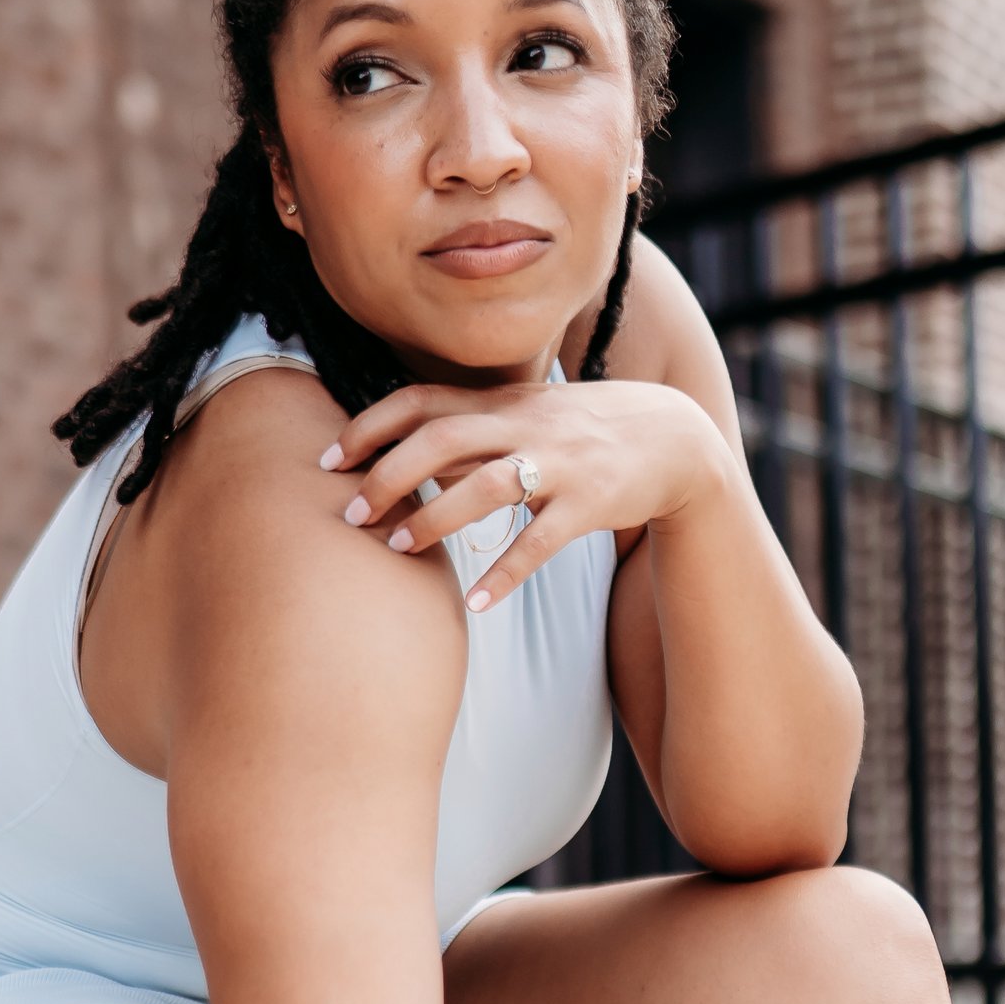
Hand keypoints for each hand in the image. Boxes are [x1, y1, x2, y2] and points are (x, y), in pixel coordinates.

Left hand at [321, 376, 736, 613]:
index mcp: (502, 401)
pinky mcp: (590, 503)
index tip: (330, 458)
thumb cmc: (585, 432)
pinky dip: (505, 573)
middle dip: (389, 475)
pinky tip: (475, 603)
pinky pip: (539, 541)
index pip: (422, 400)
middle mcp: (524, 424)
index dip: (371, 426)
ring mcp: (559, 462)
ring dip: (434, 519)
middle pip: (443, 437)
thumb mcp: (528, 416)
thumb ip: (472, 431)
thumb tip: (406, 455)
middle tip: (351, 514)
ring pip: (485, 485)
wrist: (674, 438)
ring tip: (396, 551)